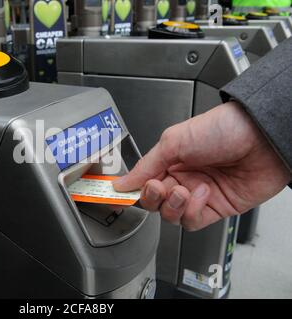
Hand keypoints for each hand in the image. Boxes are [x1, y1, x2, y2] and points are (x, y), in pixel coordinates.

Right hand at [113, 102, 289, 230]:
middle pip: (153, 202)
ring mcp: (198, 194)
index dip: (130, 189)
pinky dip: (192, 211)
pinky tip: (203, 194)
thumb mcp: (174, 140)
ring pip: (171, 215)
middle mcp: (182, 177)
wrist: (262, 138)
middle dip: (152, 197)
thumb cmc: (223, 128)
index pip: (142, 182)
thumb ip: (146, 165)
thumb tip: (122, 182)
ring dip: (173, 205)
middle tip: (159, 187)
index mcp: (169, 160)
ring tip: (183, 190)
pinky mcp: (215, 208)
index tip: (117, 194)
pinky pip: (192, 221)